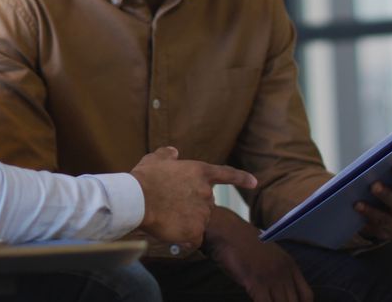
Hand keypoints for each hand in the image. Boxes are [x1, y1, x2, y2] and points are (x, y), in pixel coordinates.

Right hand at [130, 147, 256, 247]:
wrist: (137, 199)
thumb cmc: (144, 178)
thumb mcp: (154, 159)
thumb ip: (167, 155)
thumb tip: (174, 152)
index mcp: (200, 172)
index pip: (227, 175)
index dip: (242, 179)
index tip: (254, 182)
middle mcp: (206, 192)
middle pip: (206, 204)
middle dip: (192, 206)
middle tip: (170, 205)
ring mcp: (202, 213)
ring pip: (199, 222)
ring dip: (186, 221)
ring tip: (166, 216)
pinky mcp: (195, 231)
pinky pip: (193, 238)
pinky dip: (184, 238)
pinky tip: (170, 232)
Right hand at [202, 208, 312, 301]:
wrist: (227, 231)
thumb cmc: (243, 243)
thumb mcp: (269, 256)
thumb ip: (278, 272)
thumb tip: (277, 293)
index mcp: (291, 266)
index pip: (307, 296)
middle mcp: (285, 273)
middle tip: (273, 301)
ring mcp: (271, 278)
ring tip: (266, 301)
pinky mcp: (256, 282)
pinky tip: (255, 301)